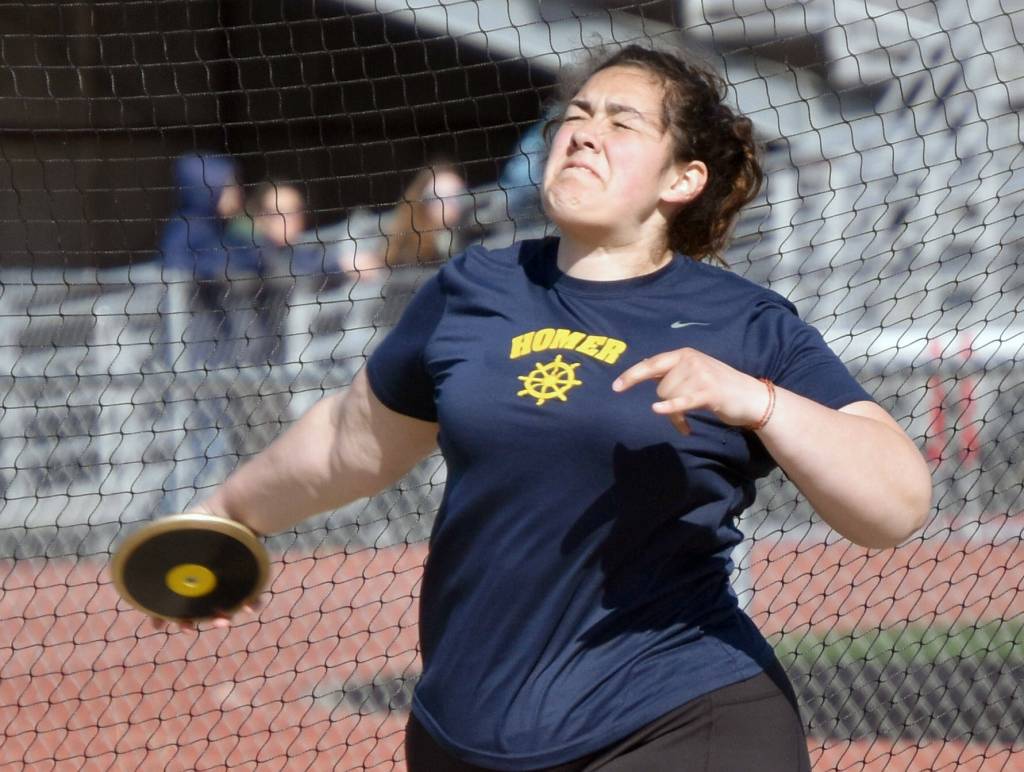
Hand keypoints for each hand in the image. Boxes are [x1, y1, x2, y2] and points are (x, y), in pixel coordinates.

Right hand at [146, 504, 265, 632]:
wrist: (231, 510)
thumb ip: (158, 551)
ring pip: (224, 608)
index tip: (157, 624)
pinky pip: (252, 596)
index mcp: (187, 574)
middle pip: (197, 610)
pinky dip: (251, 604)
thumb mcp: (174, 534)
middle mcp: (206, 580)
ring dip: (222, 619)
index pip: (173, 599)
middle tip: (187, 628)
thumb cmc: (201, 521)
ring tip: (223, 621)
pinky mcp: (250, 576)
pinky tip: (250, 606)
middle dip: (191, 622)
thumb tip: (132, 569)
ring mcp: (228, 580)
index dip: (163, 614)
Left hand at [612, 347, 769, 433]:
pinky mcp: (709, 392)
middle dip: (667, 402)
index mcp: (684, 354)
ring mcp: (700, 375)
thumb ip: (671, 372)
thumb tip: (643, 371)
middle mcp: (691, 360)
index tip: (615, 387)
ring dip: (675, 414)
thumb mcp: (694, 373)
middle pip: (660, 387)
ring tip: (688, 419)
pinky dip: (669, 408)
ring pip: (669, 398)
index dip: (632, 376)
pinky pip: (681, 401)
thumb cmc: (719, 388)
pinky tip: (658, 410)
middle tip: (681, 413)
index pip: (651, 364)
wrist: (751, 397)